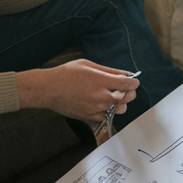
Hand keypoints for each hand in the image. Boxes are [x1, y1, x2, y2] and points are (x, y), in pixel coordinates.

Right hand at [16, 60, 139, 121]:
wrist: (48, 89)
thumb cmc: (66, 74)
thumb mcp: (88, 65)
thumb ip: (108, 70)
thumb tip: (124, 73)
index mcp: (101, 81)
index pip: (127, 83)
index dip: (134, 82)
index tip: (134, 81)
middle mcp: (100, 96)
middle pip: (126, 97)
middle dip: (129, 92)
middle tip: (126, 89)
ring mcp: (95, 108)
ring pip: (118, 109)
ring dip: (120, 103)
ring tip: (114, 96)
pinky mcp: (89, 116)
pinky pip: (106, 117)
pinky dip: (108, 111)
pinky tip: (103, 104)